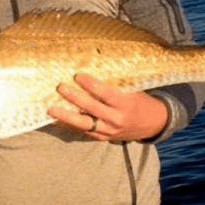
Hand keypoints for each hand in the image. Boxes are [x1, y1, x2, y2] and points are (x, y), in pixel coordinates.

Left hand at [48, 73, 167, 141]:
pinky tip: (56, 119)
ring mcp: (108, 131)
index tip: (78, 76)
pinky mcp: (102, 138)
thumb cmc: (139, 101)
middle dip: (75, 98)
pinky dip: (69, 126)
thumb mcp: (132, 90)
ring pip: (84, 124)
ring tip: (51, 109)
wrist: (153, 124)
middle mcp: (116, 119)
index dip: (91, 85)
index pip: (106, 94)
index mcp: (125, 104)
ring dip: (66, 116)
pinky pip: (83, 132)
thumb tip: (93, 66)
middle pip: (92, 109)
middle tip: (61, 88)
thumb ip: (114, 84)